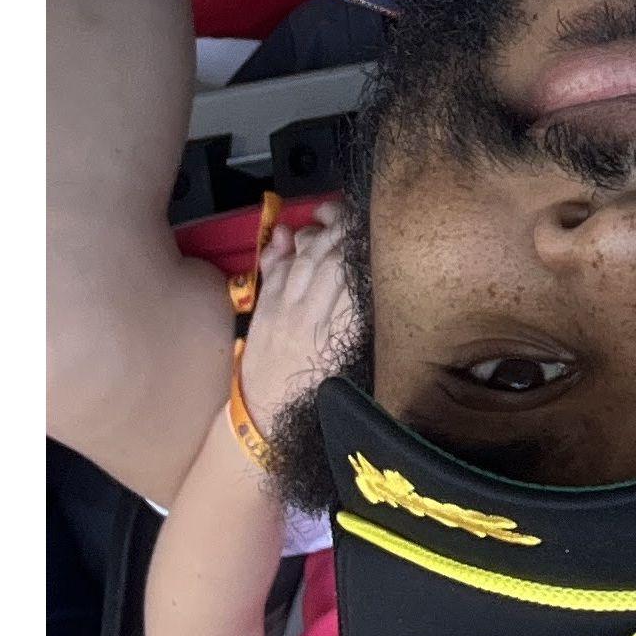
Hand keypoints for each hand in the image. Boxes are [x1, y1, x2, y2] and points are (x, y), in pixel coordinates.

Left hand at [234, 207, 355, 435]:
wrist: (266, 420)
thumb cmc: (318, 394)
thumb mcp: (350, 362)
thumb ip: (360, 321)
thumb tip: (374, 283)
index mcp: (335, 332)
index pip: (349, 272)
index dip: (360, 244)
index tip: (372, 231)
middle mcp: (307, 317)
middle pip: (325, 258)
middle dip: (340, 229)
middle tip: (355, 215)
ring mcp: (281, 312)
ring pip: (300, 260)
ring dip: (315, 234)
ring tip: (329, 217)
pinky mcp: (262, 312)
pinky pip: (274, 272)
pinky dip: (284, 250)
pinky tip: (292, 236)